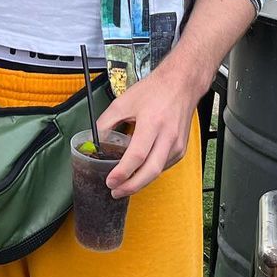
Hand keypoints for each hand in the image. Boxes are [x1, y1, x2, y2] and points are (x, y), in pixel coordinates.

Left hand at [95, 61, 201, 197]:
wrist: (181, 85)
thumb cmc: (154, 91)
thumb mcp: (123, 102)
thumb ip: (106, 122)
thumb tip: (95, 141)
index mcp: (152, 123)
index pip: (137, 155)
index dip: (122, 172)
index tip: (110, 180)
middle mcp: (167, 136)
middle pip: (150, 171)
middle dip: (131, 186)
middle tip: (115, 191)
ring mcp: (177, 144)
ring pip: (158, 172)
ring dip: (140, 182)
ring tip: (123, 185)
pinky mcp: (181, 149)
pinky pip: (164, 166)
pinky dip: (150, 172)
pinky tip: (138, 172)